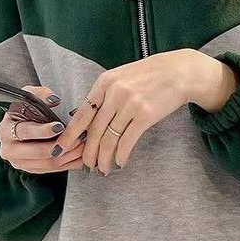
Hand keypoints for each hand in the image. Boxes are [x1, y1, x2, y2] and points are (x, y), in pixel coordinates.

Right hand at [0, 86, 84, 173]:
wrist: (16, 127)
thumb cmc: (22, 110)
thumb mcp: (26, 97)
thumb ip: (39, 94)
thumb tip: (54, 99)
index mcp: (4, 131)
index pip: (24, 132)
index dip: (43, 130)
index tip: (60, 126)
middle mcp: (8, 150)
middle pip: (38, 152)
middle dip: (61, 145)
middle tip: (78, 137)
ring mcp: (19, 163)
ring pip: (48, 163)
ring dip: (68, 155)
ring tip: (82, 144)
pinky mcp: (31, 170)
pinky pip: (53, 170)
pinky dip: (69, 163)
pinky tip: (80, 154)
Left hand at [49, 49, 238, 174]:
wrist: (179, 72)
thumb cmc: (149, 75)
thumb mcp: (121, 77)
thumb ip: (104, 95)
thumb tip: (86, 117)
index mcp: (104, 83)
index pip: (82, 114)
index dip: (70, 135)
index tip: (61, 149)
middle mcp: (114, 94)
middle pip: (94, 131)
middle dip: (88, 153)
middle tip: (86, 166)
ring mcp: (130, 105)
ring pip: (109, 139)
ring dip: (104, 158)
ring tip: (102, 168)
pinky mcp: (145, 116)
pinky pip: (127, 141)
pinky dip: (121, 155)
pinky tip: (120, 162)